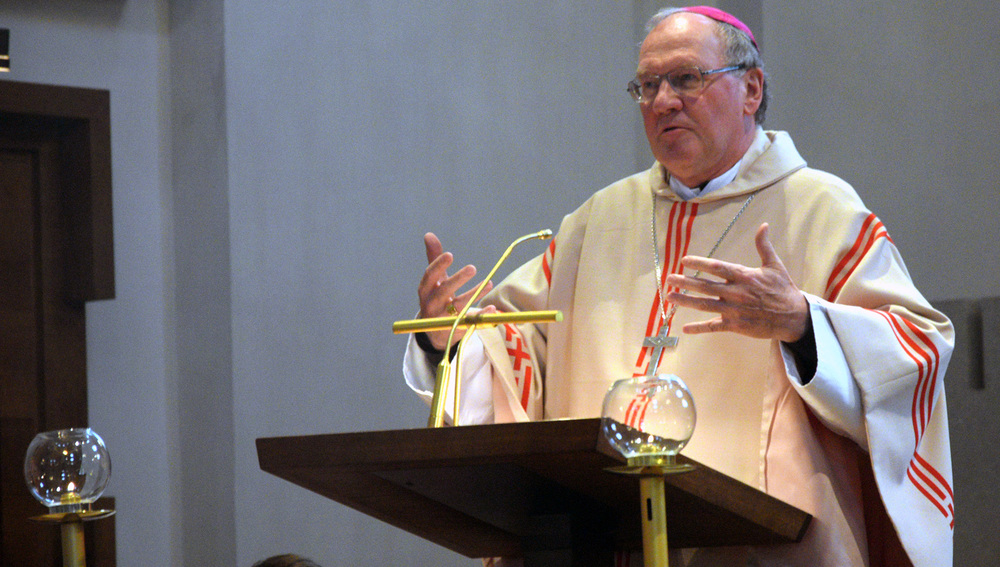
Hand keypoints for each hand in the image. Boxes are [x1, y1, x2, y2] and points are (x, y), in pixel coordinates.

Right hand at [417, 232, 493, 349]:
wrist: (435, 331)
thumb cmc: (437, 298)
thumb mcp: (434, 280)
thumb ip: (433, 258)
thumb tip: (429, 234)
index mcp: (425, 290)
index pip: (429, 277)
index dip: (438, 266)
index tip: (450, 255)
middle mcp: (431, 305)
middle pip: (443, 292)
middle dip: (457, 280)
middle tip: (472, 268)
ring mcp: (443, 318)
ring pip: (458, 307)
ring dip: (473, 294)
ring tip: (489, 283)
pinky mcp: (456, 328)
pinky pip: (470, 322)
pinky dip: (481, 315)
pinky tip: (492, 307)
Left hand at [665, 223, 808, 342]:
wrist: (794, 317)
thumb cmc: (783, 289)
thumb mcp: (774, 265)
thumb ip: (764, 246)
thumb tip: (763, 225)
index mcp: (744, 276)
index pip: (717, 267)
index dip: (699, 263)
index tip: (684, 260)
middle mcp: (736, 293)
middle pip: (705, 286)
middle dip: (685, 282)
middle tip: (669, 279)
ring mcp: (734, 310)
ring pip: (705, 305)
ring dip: (686, 301)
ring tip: (670, 297)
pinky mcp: (736, 326)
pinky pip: (714, 326)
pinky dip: (699, 327)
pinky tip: (685, 328)